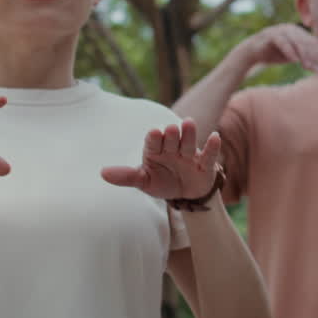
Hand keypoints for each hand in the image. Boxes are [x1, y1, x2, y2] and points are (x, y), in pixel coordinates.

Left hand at [101, 119, 221, 200]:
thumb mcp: (144, 182)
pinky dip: (212, 147)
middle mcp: (173, 149)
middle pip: (172, 139)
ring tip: (189, 123)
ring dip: (189, 134)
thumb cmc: (162, 182)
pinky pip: (208, 156)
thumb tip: (102, 173)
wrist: (185, 195)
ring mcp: (189, 156)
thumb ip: (126, 176)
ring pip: (189, 143)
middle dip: (172, 135)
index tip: (154, 133)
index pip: (154, 142)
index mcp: (156, 150)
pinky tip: (215, 137)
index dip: (154, 138)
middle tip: (171, 128)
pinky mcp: (204, 165)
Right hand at [241, 23, 317, 71]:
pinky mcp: (271, 35)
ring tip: (308, 67)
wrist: (252, 52)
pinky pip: (282, 42)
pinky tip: (294, 60)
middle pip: (307, 42)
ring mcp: (281, 30)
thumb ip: (306, 58)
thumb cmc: (275, 54)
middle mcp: (292, 29)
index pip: (313, 42)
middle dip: (314, 56)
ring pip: (295, 42)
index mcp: (299, 33)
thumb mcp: (293, 56)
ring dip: (303, 55)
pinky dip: (288, 51)